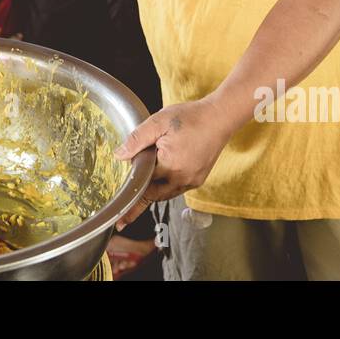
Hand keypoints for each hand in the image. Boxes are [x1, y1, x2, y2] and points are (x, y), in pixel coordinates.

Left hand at [113, 95, 235, 228]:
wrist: (219, 118)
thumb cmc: (191, 117)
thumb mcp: (159, 122)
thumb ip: (137, 139)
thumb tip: (119, 155)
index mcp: (170, 166)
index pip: (143, 185)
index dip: (130, 195)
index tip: (120, 221)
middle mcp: (183, 178)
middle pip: (154, 195)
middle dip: (141, 200)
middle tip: (125, 216)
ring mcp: (192, 180)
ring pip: (166, 193)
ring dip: (154, 191)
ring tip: (141, 190)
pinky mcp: (199, 179)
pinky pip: (178, 188)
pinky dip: (167, 185)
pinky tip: (161, 177)